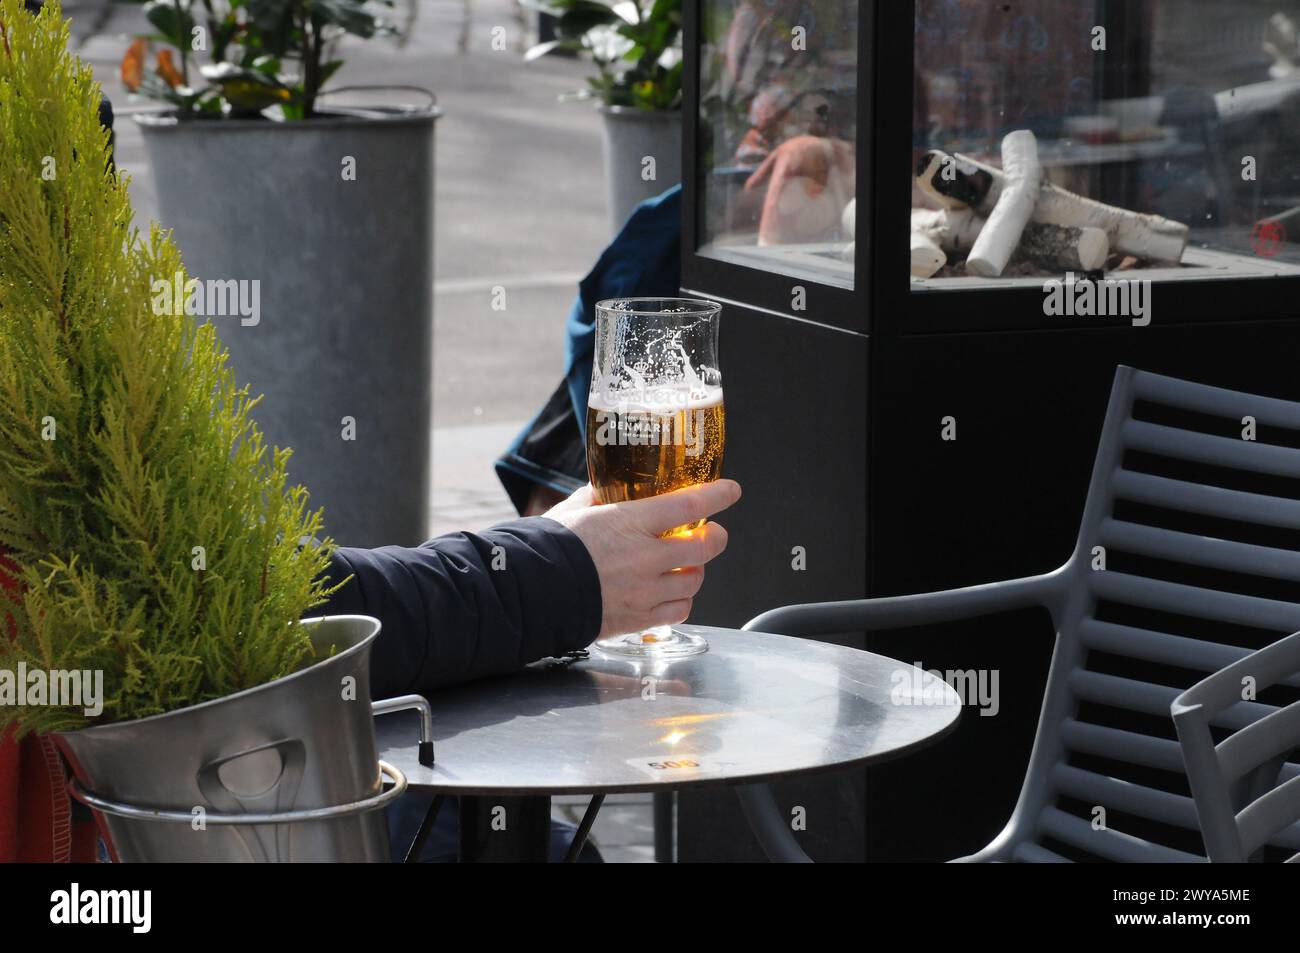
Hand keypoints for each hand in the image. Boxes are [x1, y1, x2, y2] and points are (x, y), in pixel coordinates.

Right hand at [544, 480, 741, 638]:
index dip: (717, 496)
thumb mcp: (573, 511)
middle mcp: (644, 558)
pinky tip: (671, 590)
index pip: (689, 505)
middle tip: (712, 531)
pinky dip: (681, 599)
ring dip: (696, 568)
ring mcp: (644, 591)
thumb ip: (597, 498)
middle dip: (715, 536)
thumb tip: (607, 487)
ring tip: (686, 562)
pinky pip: (679, 609)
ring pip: (694, 580)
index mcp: (629, 523)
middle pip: (703, 546)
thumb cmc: (547, 548)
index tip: (731, 490)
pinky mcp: (639, 618)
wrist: (529, 593)